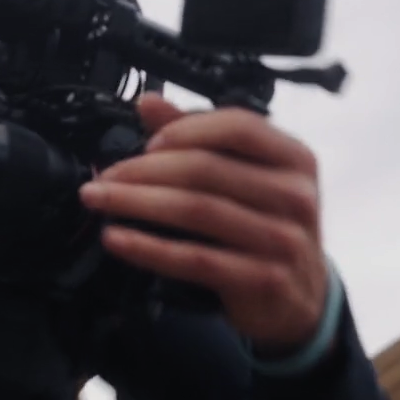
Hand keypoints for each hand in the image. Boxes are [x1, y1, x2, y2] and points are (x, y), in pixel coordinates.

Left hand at [78, 93, 329, 353]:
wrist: (300, 297)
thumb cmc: (267, 226)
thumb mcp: (248, 177)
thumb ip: (199, 136)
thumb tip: (149, 102)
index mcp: (294, 159)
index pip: (238, 126)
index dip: (185, 129)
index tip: (144, 143)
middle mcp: (294, 195)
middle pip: (206, 170)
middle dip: (143, 170)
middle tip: (103, 176)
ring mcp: (282, 239)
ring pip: (196, 211)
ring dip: (136, 204)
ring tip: (98, 200)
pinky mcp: (262, 279)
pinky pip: (194, 259)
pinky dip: (148, 248)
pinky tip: (116, 239)